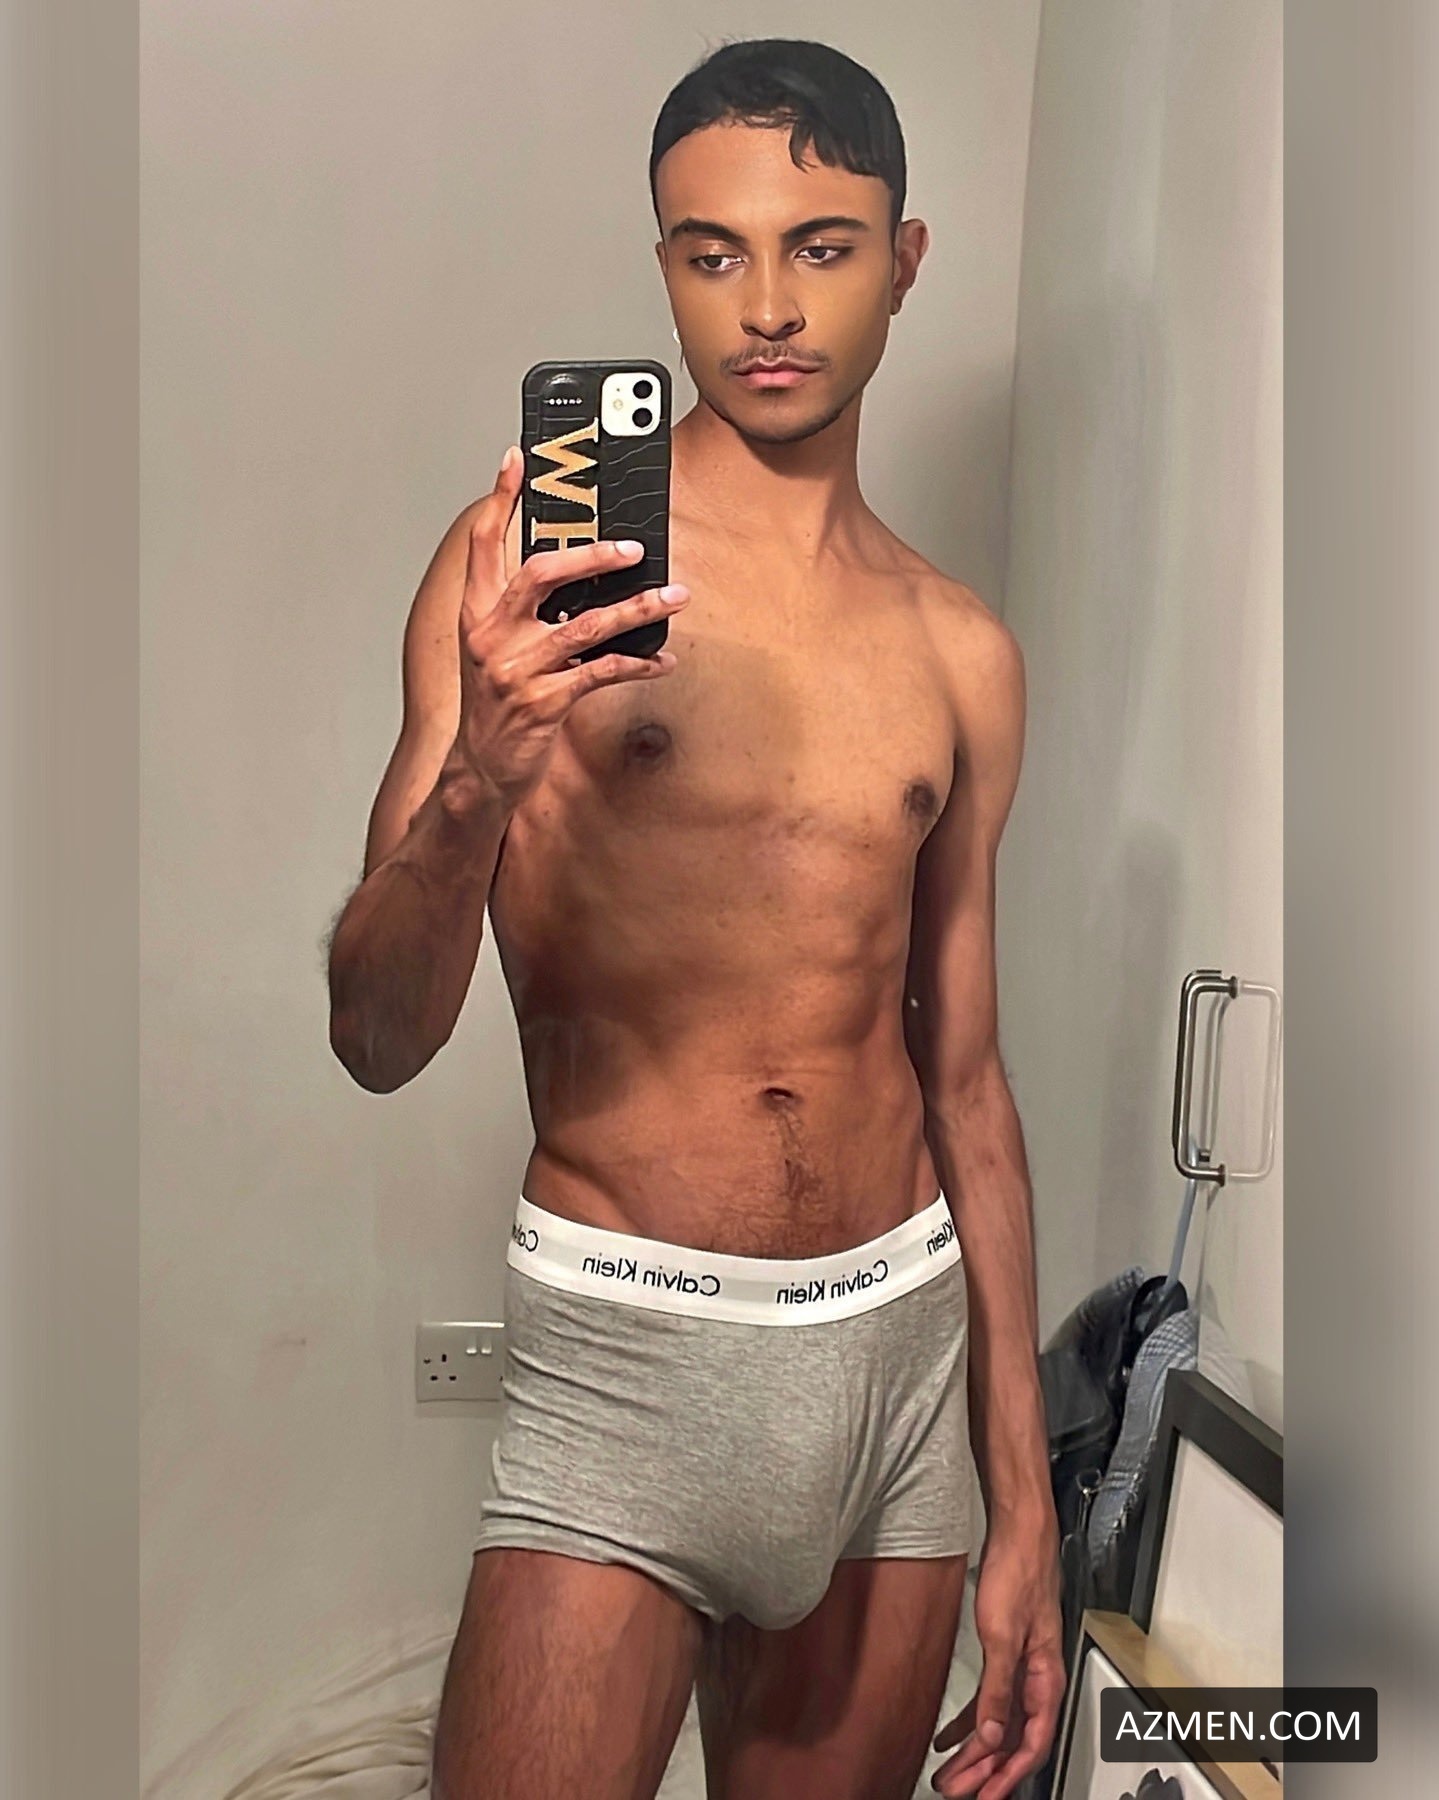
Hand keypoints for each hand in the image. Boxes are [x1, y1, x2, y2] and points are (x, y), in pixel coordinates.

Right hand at [451, 445, 689, 807]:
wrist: (482, 769)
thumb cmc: (496, 703)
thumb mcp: (493, 649)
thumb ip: (520, 610)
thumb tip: (577, 573)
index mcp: (475, 614)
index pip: (483, 544)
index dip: (500, 499)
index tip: (517, 459)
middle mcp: (491, 636)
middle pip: (540, 574)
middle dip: (591, 555)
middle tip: (633, 548)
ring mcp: (517, 670)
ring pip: (586, 625)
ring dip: (638, 609)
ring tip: (674, 598)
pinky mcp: (546, 702)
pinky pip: (603, 672)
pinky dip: (639, 664)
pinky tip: (662, 659)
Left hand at [931, 1514, 1065, 1796]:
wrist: (1019, 1533)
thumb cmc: (1020, 1573)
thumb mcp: (1003, 1634)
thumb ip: (998, 1687)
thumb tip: (990, 1735)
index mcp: (1045, 1680)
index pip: (1030, 1745)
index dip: (1006, 1777)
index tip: (982, 1796)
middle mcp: (1037, 1680)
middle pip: (1012, 1741)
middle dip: (984, 1772)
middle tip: (954, 1790)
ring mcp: (1022, 1668)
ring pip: (999, 1724)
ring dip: (974, 1752)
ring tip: (948, 1772)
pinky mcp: (1005, 1653)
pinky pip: (990, 1700)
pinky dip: (970, 1723)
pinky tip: (948, 1735)